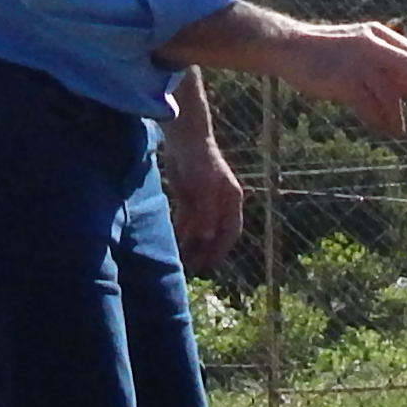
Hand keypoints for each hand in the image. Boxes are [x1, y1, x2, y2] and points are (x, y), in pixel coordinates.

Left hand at [166, 149, 247, 271]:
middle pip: (215, 233)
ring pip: (200, 228)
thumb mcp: (206, 188)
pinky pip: (187, 220)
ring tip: (183, 259)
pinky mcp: (188, 197)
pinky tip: (175, 240)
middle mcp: (220, 204)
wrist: (185, 139)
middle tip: (194, 267)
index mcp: (231, 201)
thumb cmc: (201, 161)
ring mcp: (204, 201)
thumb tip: (207, 238)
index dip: (222, 248)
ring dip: (193, 244)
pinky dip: (182, 231)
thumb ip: (207, 213)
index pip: (231, 231)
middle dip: (206, 250)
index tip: (211, 263)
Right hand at [279, 19, 406, 136]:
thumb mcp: (357, 50)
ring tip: (398, 130)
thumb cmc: (324, 53)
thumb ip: (383, 66)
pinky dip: (377, 120)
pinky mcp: (344, 80)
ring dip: (397, 115)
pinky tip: (380, 128)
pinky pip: (369, 106)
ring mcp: (358, 61)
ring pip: (390, 93)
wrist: (289, 47)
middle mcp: (372, 44)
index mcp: (377, 35)